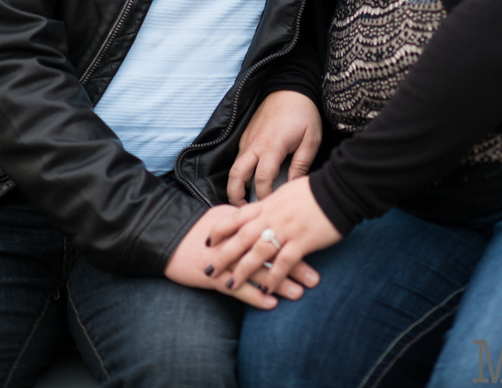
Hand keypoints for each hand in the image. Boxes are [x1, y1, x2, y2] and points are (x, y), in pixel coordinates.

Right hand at [164, 204, 319, 308]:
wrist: (167, 237)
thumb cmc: (198, 228)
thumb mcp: (225, 216)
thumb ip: (248, 217)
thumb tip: (270, 217)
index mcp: (243, 220)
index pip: (273, 229)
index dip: (294, 240)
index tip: (314, 248)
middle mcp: (237, 239)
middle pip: (270, 251)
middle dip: (294, 265)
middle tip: (315, 277)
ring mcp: (226, 259)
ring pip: (257, 271)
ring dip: (279, 283)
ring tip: (300, 293)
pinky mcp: (214, 276)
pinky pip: (237, 289)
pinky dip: (254, 296)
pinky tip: (271, 304)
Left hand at [206, 176, 341, 294]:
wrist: (339, 188)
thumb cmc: (316, 189)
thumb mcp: (288, 190)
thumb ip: (275, 202)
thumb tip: (266, 205)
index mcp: (268, 204)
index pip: (237, 216)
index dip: (221, 228)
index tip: (208, 240)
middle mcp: (272, 217)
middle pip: (241, 238)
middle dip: (223, 255)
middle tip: (208, 270)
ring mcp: (286, 229)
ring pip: (258, 252)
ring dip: (242, 270)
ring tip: (229, 285)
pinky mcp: (302, 241)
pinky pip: (284, 262)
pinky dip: (274, 277)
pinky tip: (266, 290)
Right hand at [227, 91, 321, 204]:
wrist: (290, 87)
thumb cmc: (304, 113)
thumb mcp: (311, 139)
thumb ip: (301, 165)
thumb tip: (293, 186)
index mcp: (271, 146)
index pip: (262, 180)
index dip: (264, 197)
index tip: (270, 207)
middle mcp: (254, 143)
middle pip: (236, 175)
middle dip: (236, 195)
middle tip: (243, 210)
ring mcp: (248, 138)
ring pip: (234, 166)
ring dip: (235, 184)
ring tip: (244, 199)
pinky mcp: (246, 134)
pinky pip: (239, 156)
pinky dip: (240, 170)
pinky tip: (249, 178)